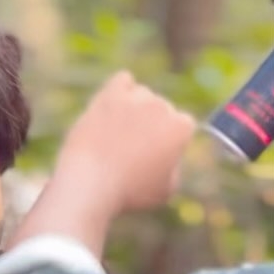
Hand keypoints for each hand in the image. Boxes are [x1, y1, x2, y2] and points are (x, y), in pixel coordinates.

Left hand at [55, 71, 195, 218]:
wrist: (90, 185)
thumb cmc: (128, 194)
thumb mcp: (164, 191)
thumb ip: (175, 168)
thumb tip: (172, 156)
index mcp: (181, 127)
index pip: (182, 127)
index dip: (170, 143)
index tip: (154, 159)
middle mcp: (162, 106)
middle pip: (162, 109)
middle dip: (151, 127)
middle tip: (131, 152)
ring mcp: (136, 98)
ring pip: (142, 95)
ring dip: (134, 111)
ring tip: (117, 136)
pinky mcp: (109, 95)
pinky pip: (122, 80)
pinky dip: (120, 90)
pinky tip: (112, 106)